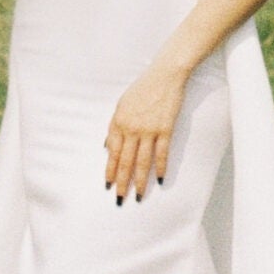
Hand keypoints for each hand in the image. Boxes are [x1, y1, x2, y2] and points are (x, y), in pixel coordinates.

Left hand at [104, 66, 185, 201]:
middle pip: (126, 161)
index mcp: (119, 121)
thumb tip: (108, 147)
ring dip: (140, 181)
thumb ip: (115, 126)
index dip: (110, 170)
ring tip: (139, 196)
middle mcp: (132, 128)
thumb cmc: (143, 88)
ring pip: (143, 161)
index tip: (109, 184)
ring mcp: (149, 129)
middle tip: (120, 198)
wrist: (165, 75)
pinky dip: (161, 167)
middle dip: (122, 182)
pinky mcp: (165, 129)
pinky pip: (162, 153)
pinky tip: (160, 180)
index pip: (113, 152)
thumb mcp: (122, 105)